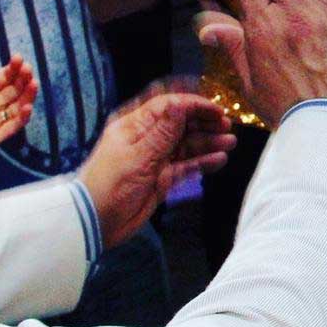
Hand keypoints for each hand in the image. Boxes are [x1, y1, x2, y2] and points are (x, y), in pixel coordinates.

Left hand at [0, 46, 38, 166]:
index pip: (4, 76)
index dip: (13, 67)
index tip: (18, 58)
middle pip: (15, 89)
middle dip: (23, 78)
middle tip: (27, 69)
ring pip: (18, 106)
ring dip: (28, 95)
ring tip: (33, 83)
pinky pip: (12, 127)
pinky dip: (22, 118)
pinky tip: (26, 106)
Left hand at [79, 91, 235, 247]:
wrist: (96, 222)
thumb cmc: (110, 185)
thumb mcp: (137, 157)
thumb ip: (162, 132)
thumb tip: (179, 104)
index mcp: (134, 126)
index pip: (167, 106)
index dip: (192, 104)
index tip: (215, 109)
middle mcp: (147, 138)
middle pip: (180, 123)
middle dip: (204, 122)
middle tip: (226, 125)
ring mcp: (156, 158)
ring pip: (187, 144)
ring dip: (208, 141)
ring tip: (230, 142)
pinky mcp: (163, 177)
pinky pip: (186, 165)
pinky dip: (202, 162)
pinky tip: (219, 159)